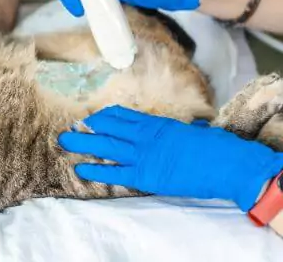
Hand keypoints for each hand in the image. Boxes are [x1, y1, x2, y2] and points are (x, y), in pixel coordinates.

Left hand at [59, 106, 282, 210]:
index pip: (123, 115)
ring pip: (105, 146)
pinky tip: (81, 169)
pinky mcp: (146, 175)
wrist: (227, 163)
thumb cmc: (216, 147)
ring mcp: (143, 155)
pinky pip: (115, 172)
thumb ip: (185, 129)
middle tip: (69, 127)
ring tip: (64, 141)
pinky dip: (97, 169)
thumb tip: (194, 127)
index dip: (104, 116)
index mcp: (156, 123)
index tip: (92, 117)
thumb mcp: (195, 131)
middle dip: (86, 127)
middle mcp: (145, 135)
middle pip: (108, 127)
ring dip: (83, 143)